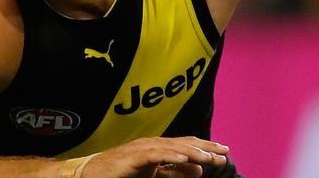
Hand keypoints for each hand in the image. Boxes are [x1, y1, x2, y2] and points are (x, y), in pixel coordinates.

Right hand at [81, 137, 228, 177]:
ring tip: (209, 156)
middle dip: (205, 147)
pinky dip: (170, 155)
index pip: (187, 146)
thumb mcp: (154, 175)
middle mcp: (153, 145)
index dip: (206, 147)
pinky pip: (155, 155)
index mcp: (159, 149)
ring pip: (172, 148)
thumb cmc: (122, 173)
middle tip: (224, 151)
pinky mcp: (133, 157)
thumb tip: (199, 169)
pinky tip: (184, 158)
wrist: (94, 173)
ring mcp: (142, 149)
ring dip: (192, 151)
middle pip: (183, 143)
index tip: (224, 151)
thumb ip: (176, 173)